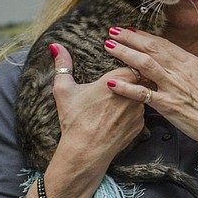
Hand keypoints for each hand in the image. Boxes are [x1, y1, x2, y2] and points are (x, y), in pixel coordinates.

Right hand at [49, 42, 146, 172]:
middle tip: (120, 81)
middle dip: (132, 78)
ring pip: (141, 96)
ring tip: (117, 100)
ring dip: (133, 95)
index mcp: (118, 79)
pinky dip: (132, 112)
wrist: (85, 151)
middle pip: (140, 77)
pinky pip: (140, 113)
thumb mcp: (64, 89)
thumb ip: (63, 65)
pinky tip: (119, 116)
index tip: (119, 64)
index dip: (126, 61)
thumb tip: (56, 46)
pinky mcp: (141, 125)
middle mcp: (133, 93)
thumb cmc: (74, 119)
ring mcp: (139, 110)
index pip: (131, 61)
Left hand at [100, 28, 197, 169]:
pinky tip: (111, 83)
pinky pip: (142, 94)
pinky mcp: (168, 105)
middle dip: (130, 38)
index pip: (165, 44)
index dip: (146, 36)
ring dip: (124, 53)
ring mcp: (173, 87)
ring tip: (108, 46)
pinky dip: (126, 87)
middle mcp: (181, 71)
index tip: (133, 31)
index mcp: (193, 63)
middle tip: (113, 31)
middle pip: (151, 48)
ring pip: (143, 64)